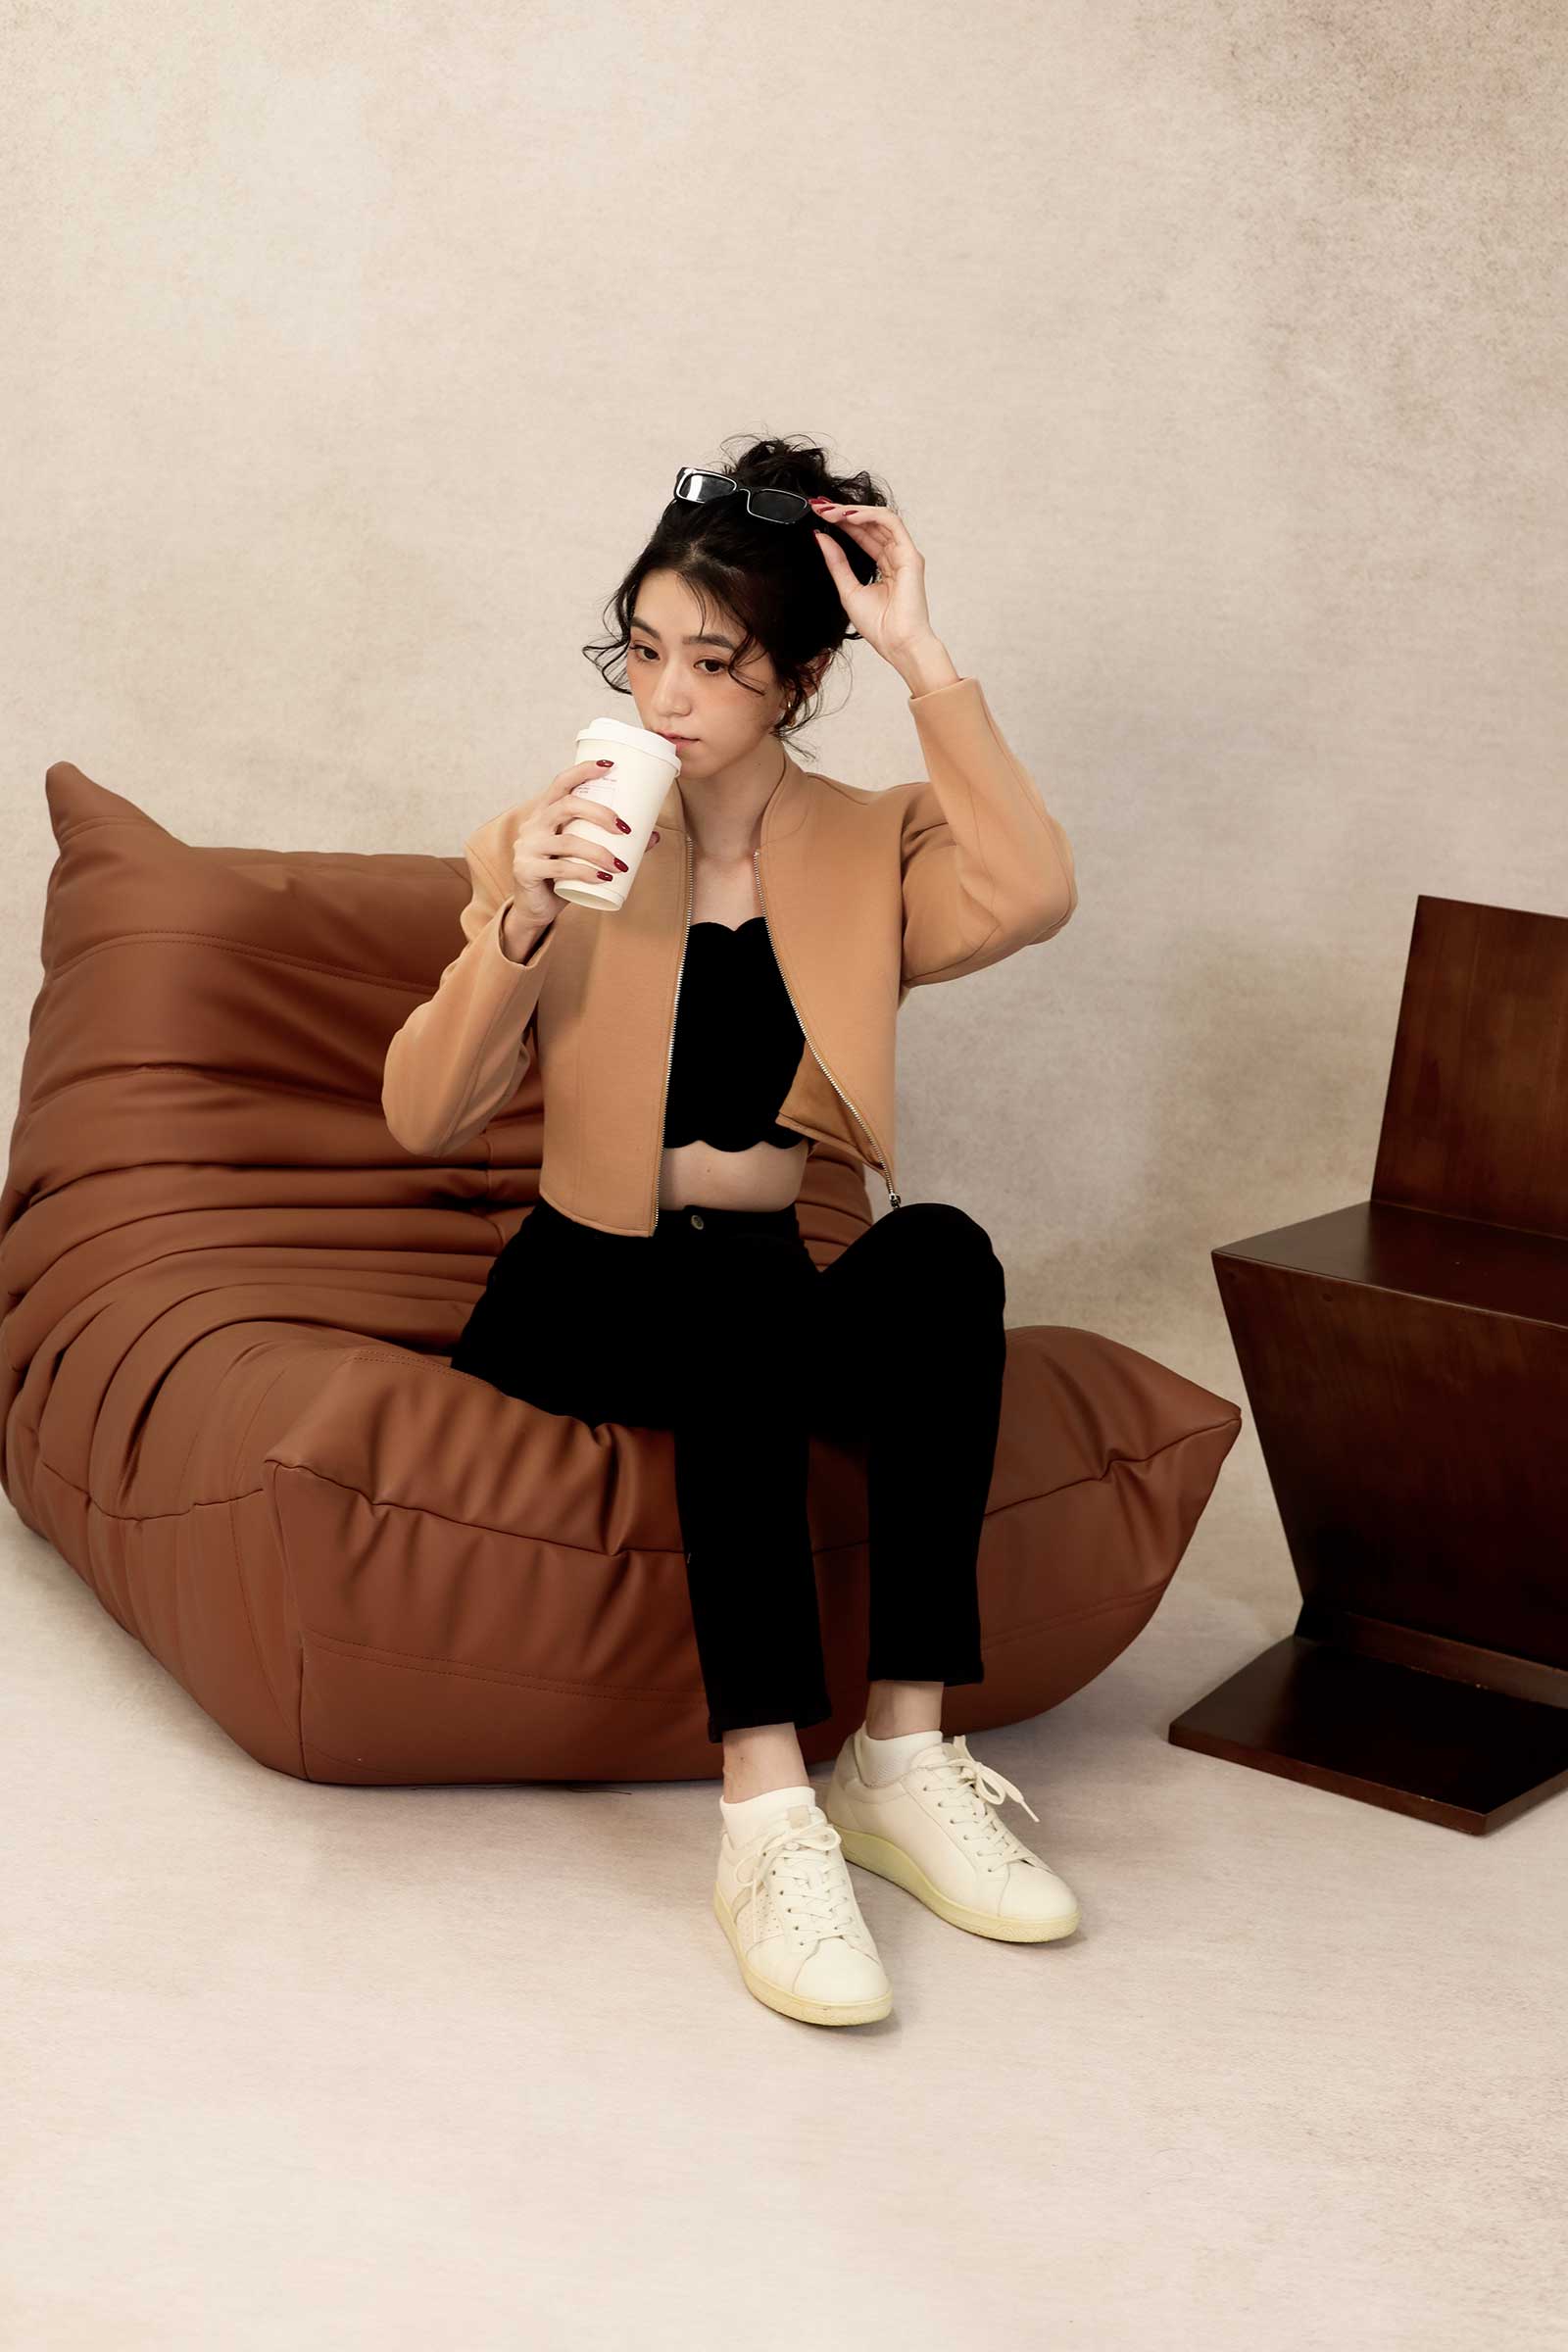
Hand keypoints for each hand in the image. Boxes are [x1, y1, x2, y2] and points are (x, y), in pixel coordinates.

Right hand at [507, 759, 661, 929]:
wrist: (534, 907)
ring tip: (620, 866)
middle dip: (600, 813)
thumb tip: (653, 834)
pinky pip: (560, 868)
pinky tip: (603, 879)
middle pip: (567, 806)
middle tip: (625, 829)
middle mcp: (532, 824)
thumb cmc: (561, 875)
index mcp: (545, 812)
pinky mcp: (526, 870)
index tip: (610, 765)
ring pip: (568, 841)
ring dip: (599, 852)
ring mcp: (527, 847)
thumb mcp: (585, 855)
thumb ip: (613, 843)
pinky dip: (585, 873)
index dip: (583, 771)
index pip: (561, 782)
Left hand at [809, 501, 936, 664]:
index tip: (818, 514)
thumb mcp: (848, 589)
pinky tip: (849, 517)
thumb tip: (820, 536)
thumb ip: (837, 562)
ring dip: (853, 512)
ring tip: (830, 511)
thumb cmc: (879, 626)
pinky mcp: (910, 555)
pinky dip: (869, 516)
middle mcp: (895, 556)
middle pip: (868, 524)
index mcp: (883, 566)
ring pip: (879, 519)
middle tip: (819, 506)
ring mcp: (904, 554)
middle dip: (842, 513)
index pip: (861, 535)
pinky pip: (891, 524)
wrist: (897, 644)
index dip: (840, 522)